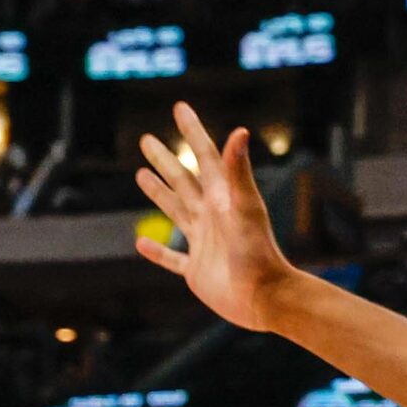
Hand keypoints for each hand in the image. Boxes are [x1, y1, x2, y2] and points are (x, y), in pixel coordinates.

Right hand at [134, 103, 298, 330]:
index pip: (204, 157)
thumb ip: (239, 172)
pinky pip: (172, 259)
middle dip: (166, 159)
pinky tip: (140, 244)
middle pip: (183, 180)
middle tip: (146, 139)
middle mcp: (212, 217)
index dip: (192, 131)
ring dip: (159, 193)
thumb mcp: (246, 208)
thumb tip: (240, 131)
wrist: (266, 298)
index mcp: (223, 199)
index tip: (180, 108)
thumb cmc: (259, 253)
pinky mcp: (197, 271)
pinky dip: (157, 251)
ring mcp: (204, 243)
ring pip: (176, 211)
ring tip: (141, 175)